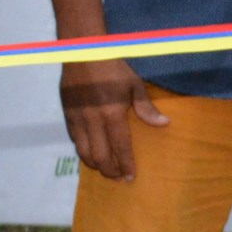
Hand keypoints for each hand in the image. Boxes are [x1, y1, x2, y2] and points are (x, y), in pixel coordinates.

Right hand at [60, 57, 165, 180]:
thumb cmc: (112, 67)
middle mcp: (92, 121)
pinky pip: (75, 141)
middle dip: (110, 171)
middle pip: (99, 156)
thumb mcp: (134, 85)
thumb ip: (146, 108)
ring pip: (83, 152)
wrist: (82, 53)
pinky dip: (84, 152)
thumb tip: (164, 124)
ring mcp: (77, 120)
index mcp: (112, 114)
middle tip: (120, 178)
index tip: (131, 177)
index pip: (120, 147)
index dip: (126, 165)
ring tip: (107, 170)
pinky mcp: (67, 116)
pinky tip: (92, 155)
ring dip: (95, 165)